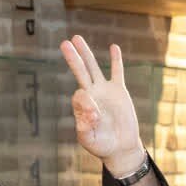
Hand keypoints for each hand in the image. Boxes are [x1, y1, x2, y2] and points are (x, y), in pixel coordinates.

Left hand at [59, 36, 145, 176]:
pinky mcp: (119, 91)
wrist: (120, 147)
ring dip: (86, 53)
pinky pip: (117, 72)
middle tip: (64, 43)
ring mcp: (105, 91)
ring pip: (93, 68)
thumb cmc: (102, 145)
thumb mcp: (89, 140)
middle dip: (72, 58)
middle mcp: (91, 94)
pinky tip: (113, 47)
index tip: (96, 117)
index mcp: (81, 105)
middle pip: (80, 72)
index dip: (86, 104)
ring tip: (77, 38)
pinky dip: (116, 60)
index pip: (79, 95)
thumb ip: (84, 127)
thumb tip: (90, 108)